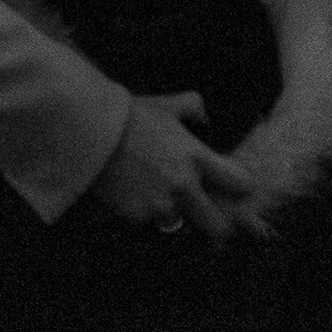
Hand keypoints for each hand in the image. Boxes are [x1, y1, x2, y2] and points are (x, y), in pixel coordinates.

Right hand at [86, 92, 268, 239]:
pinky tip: (129, 193)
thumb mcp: (168, 105)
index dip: (239, 186)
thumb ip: (194, 107)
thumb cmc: (131, 115)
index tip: (233, 187)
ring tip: (151, 193)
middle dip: (216, 226)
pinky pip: (145, 221)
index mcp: (198, 157)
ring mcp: (160, 204)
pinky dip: (140, 212)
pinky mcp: (136, 216)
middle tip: (205, 218)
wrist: (92, 130)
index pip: (240, 183)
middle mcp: (184, 186)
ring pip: (176, 224)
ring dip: (168, 214)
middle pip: (217, 227)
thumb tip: (205, 119)